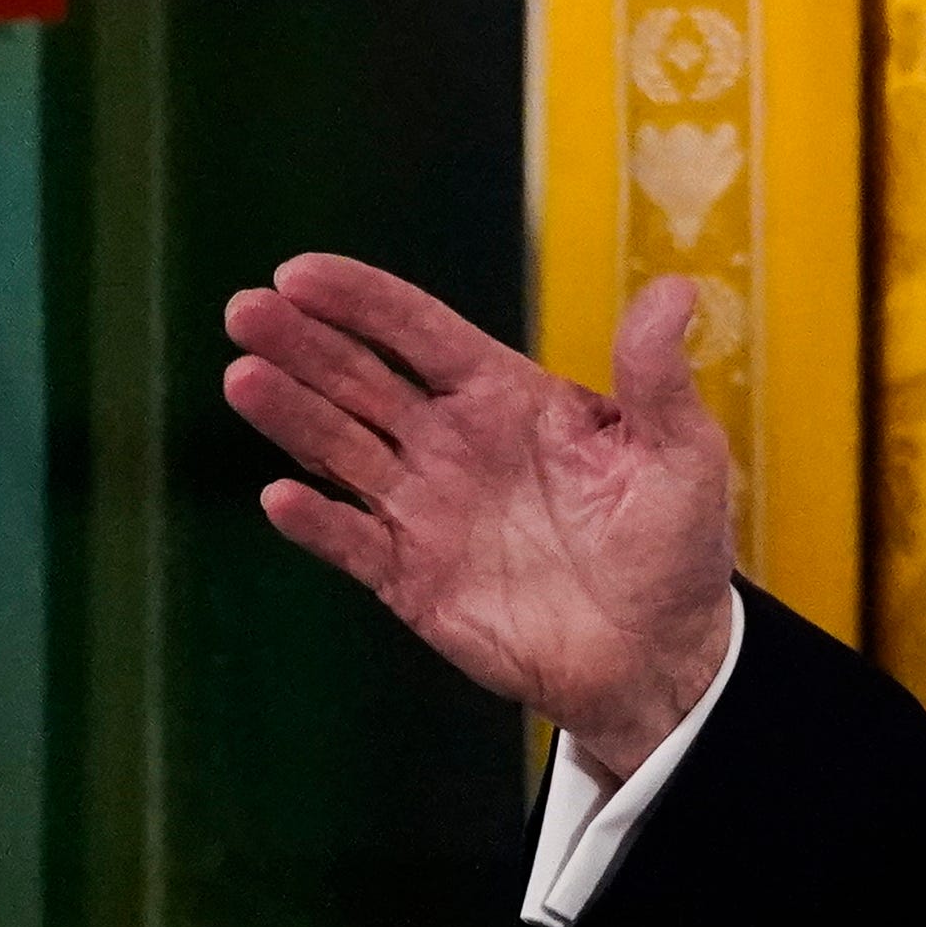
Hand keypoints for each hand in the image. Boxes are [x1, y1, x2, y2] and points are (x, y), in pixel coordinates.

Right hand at [222, 256, 737, 778]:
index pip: (421, 333)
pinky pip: (351, 541)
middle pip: (360, 380)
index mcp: (507, 397)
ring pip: (339, 448)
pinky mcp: (411, 577)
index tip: (300, 273)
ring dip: (290, 415)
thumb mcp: (681, 452)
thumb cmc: (674, 544)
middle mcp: (452, 443)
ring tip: (244, 376)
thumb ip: (659, 377)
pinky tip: (283, 495)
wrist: (659, 653)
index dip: (362, 301)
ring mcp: (425, 509)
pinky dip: (316, 521)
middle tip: (246, 310)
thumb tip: (680, 289)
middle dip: (302, 343)